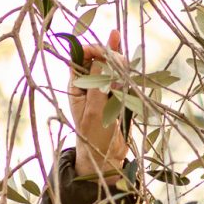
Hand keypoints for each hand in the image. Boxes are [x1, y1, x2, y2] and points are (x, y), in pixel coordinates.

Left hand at [69, 29, 129, 181]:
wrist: (106, 154)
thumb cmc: (94, 135)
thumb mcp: (94, 111)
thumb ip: (98, 85)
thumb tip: (102, 60)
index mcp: (77, 86)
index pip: (79, 58)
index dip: (90, 50)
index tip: (103, 51)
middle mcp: (89, 83)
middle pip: (98, 57)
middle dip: (108, 54)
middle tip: (119, 62)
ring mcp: (104, 87)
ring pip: (112, 64)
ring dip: (119, 61)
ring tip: (125, 67)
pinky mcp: (117, 92)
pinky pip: (122, 75)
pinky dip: (126, 67)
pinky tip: (126, 56)